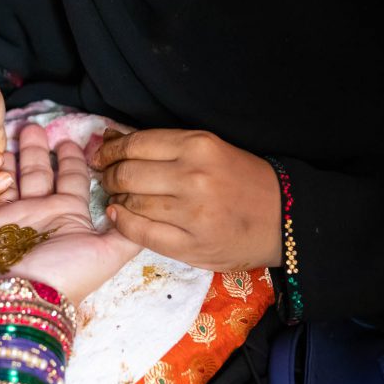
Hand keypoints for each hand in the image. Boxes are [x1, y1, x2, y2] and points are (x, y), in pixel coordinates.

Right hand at [0, 125, 139, 303]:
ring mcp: (5, 218)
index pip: (71, 179)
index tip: (69, 138)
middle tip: (33, 126)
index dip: (72, 159)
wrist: (17, 299)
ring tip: (5, 137)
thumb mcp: (107, 254)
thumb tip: (145, 209)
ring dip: (6, 161)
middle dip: (36, 149)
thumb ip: (129, 232)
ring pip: (5, 181)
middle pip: (37, 173)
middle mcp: (37, 214)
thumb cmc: (63, 274)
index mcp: (67, 216)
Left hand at [91, 128, 281, 271]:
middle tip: (106, 177)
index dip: (110, 150)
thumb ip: (165, 145)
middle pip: (127, 174)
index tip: (101, 155)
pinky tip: (119, 216)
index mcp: (199, 146)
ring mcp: (191, 214)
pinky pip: (141, 233)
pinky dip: (123, 223)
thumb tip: (113, 137)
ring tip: (116, 197)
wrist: (283, 218)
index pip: (136, 144)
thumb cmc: (243, 180)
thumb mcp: (210, 149)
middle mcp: (193, 177)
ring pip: (131, 203)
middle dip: (108, 175)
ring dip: (116, 199)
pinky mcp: (190, 245)